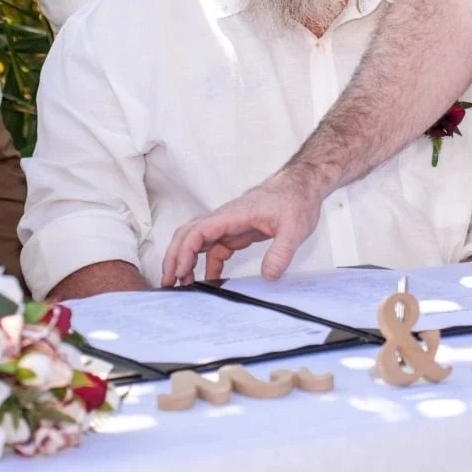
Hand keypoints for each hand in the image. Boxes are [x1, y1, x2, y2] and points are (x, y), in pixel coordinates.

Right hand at [160, 168, 326, 285]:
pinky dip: (207, 264)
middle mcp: (225, 218)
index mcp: (233, 214)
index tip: (181, 273)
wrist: (302, 185)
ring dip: (186, 261)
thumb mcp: (295, 228)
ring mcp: (229, 225)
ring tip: (182, 285)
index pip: (198, 231)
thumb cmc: (296, 199)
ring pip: (198, 241)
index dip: (185, 252)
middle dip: (174, 257)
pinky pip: (215, 248)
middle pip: (188, 234)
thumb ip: (281, 252)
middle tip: (168, 283)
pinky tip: (210, 280)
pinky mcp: (237, 232)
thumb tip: (268, 277)